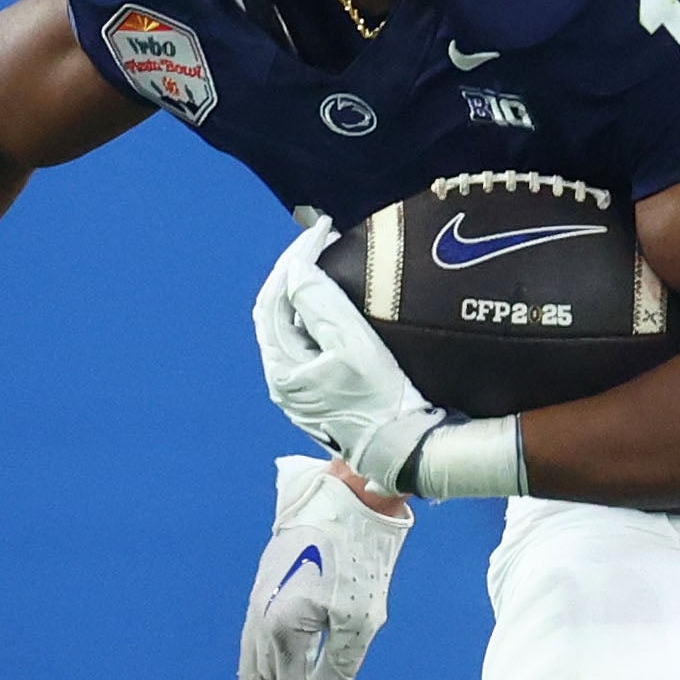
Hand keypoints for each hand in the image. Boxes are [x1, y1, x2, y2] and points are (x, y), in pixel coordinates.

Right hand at [236, 455, 409, 679]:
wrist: (342, 498)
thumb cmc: (359, 557)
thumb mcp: (362, 617)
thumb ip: (340, 663)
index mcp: (285, 630)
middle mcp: (262, 619)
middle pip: (269, 678)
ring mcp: (258, 600)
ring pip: (254, 656)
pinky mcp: (264, 584)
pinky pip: (252, 634)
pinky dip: (254, 657)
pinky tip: (259, 661)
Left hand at [250, 215, 441, 483]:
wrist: (404, 449)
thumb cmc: (382, 400)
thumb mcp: (354, 345)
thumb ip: (321, 303)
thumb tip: (298, 268)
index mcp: (281, 369)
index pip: (274, 299)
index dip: (294, 259)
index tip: (322, 230)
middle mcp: (282, 380)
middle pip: (277, 312)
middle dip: (295, 272)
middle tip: (322, 240)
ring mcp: (299, 390)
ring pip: (291, 327)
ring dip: (305, 292)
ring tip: (328, 262)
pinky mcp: (320, 394)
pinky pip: (308, 343)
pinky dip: (316, 315)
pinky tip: (335, 301)